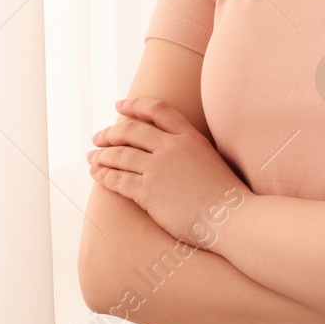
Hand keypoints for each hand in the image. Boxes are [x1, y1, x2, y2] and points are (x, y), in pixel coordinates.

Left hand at [87, 97, 248, 247]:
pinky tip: (97, 174)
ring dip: (102, 155)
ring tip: (92, 157)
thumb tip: (167, 150)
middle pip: (132, 131)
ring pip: (120, 155)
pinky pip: (119, 180)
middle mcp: (172, 147)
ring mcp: (159, 169)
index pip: (157, 110)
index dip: (135, 105)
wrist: (232, 218)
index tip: (119, 106)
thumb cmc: (226, 197)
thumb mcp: (211, 160)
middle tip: (97, 138)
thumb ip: (189, 150)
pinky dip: (104, 176)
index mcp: (190, 136)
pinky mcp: (149, 192)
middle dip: (110, 133)